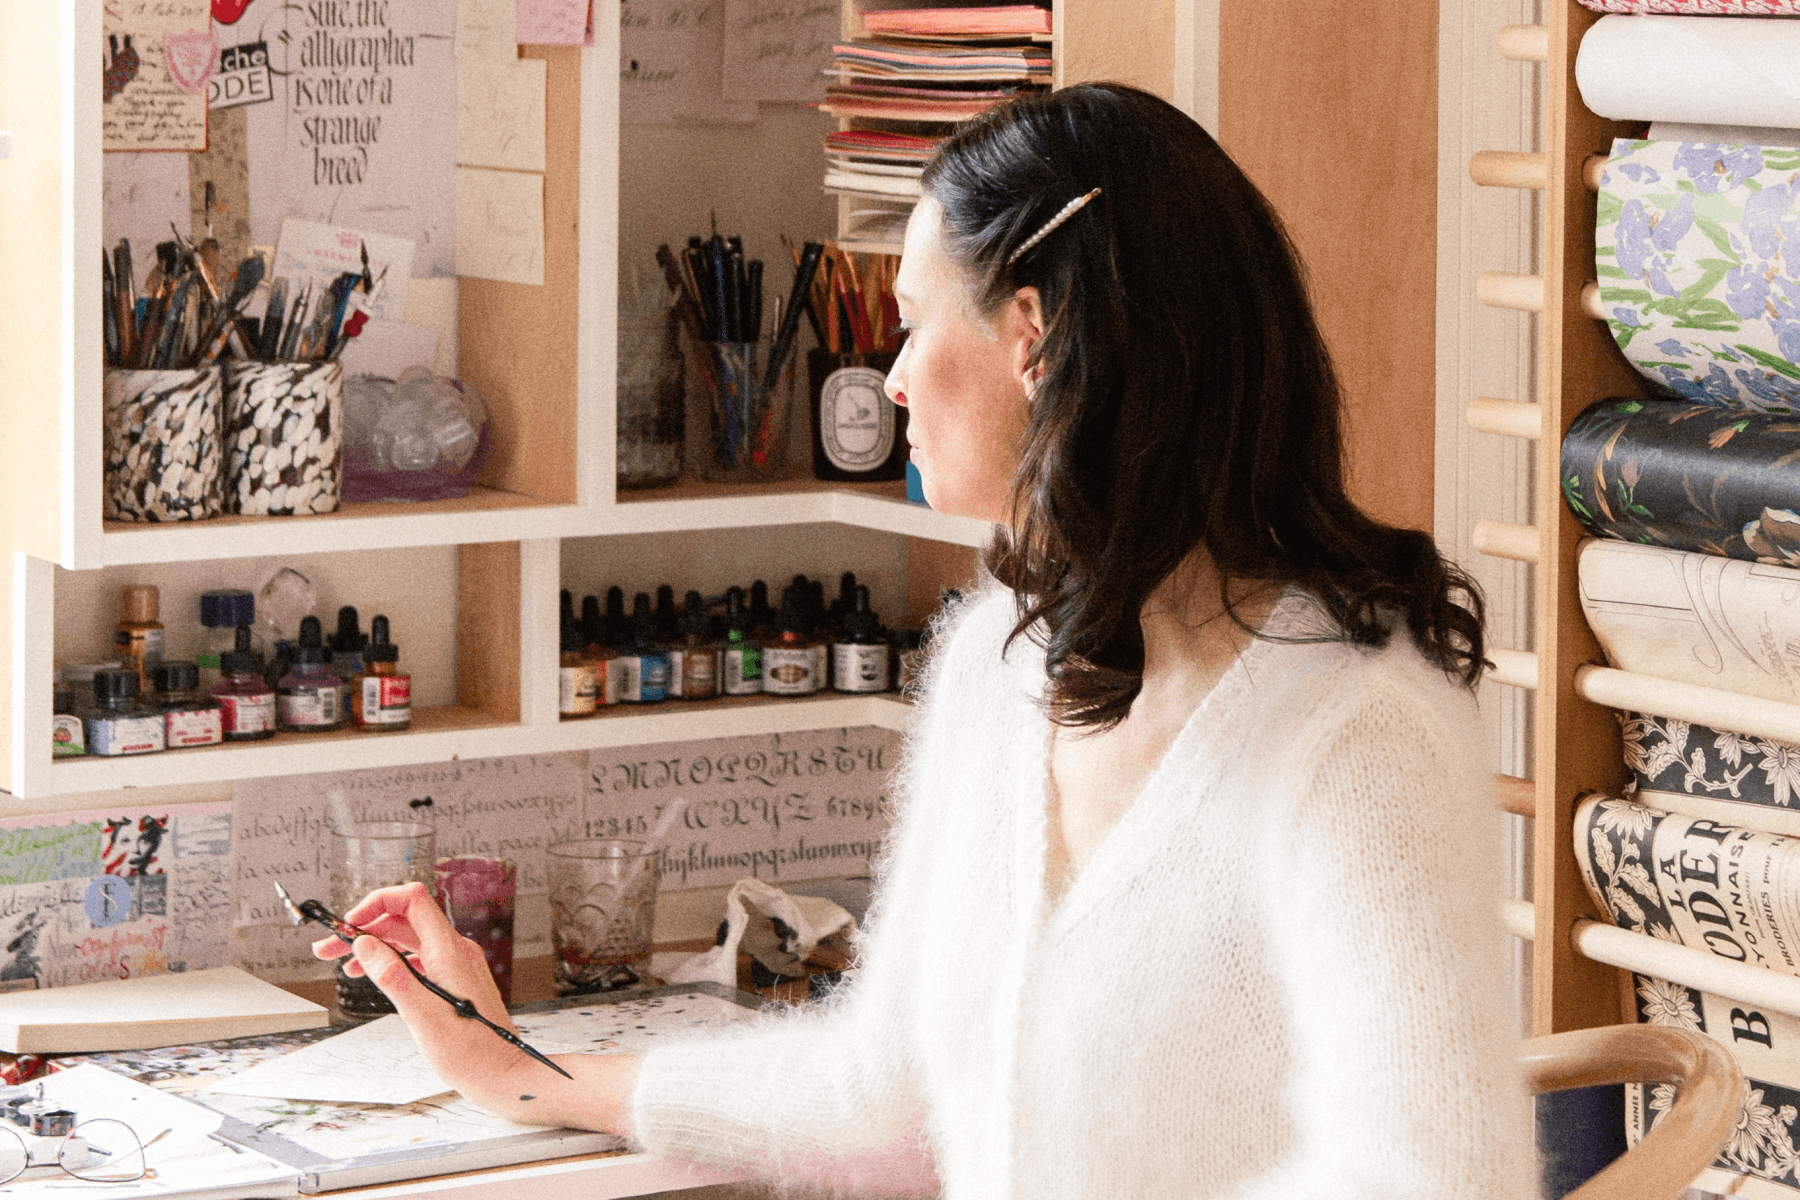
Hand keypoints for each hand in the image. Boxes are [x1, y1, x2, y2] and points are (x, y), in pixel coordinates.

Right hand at [311, 882, 640, 1133]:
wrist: (501, 1073)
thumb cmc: (469, 1052)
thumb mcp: (421, 1015)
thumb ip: (392, 976)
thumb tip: (365, 944)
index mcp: (449, 951)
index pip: (412, 900)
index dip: (376, 903)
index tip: (347, 924)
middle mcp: (456, 951)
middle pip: (405, 920)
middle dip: (366, 928)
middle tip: (330, 949)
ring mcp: (458, 964)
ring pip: (411, 940)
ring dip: (377, 946)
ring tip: (346, 965)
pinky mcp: (457, 979)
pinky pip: (421, 957)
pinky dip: (394, 961)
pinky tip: (377, 976)